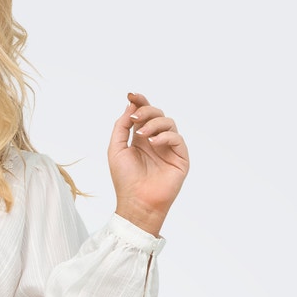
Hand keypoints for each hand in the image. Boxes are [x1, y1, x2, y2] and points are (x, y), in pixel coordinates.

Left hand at [108, 91, 189, 233]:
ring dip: (154, 124)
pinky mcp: (180, 158)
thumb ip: (121, 126)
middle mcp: (156, 141)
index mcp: (141, 139)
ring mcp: (169, 149)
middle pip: (157, 114)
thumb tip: (130, 106)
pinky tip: (153, 143)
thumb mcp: (116, 149)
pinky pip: (176, 137)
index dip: (140, 102)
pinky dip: (165, 136)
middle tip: (135, 118)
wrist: (136, 202)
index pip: (144, 114)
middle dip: (145, 111)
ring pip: (168, 122)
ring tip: (142, 136)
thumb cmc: (125, 180)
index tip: (131, 95)